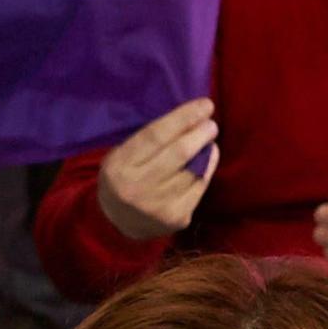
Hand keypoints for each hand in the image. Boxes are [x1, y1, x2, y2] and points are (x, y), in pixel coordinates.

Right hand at [94, 97, 218, 243]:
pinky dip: (207, 170)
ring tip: (208, 139)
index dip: (183, 118)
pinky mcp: (177, 219)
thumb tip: (190, 119)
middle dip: (200, 134)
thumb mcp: (121, 155)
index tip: (204, 105)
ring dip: (206, 151)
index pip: (155, 136)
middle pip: (179, 153)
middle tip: (211, 123)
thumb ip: (149, 140)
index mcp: (119, 166)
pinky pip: (199, 188)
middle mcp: (137, 187)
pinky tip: (206, 160)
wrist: (116, 223)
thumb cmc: (122, 178)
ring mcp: (159, 206)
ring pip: (193, 171)